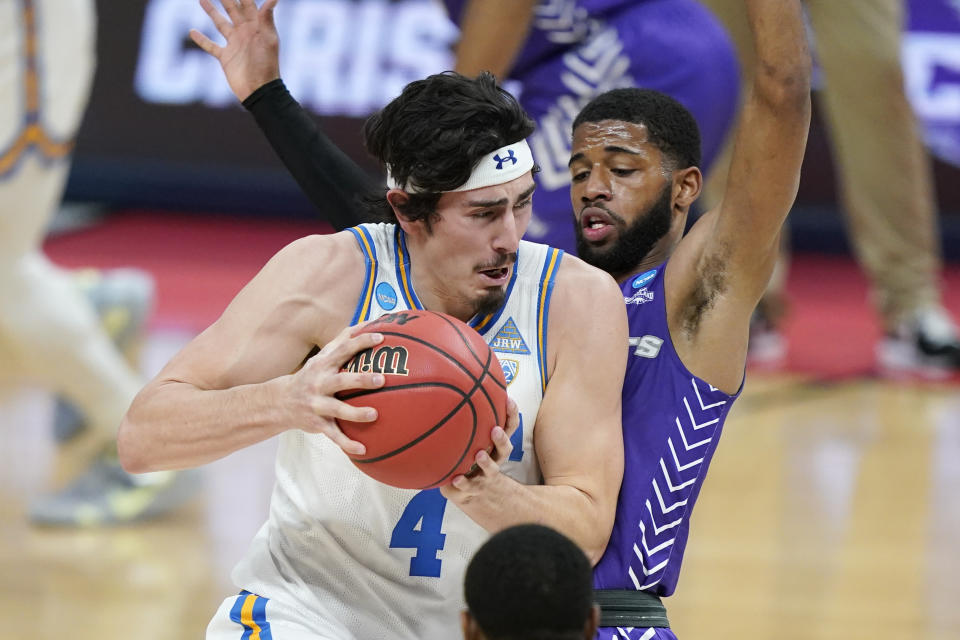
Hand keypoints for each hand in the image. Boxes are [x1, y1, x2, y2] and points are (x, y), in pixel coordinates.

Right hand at [189, 0, 280, 101]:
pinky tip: (192, 31)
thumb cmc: (266, 65)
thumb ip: (266, 18)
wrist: (259, 90)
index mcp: (256, 26)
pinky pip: (211, 46)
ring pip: (220, 23)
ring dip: (211, 11)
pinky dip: (202, 40)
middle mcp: (245, 33)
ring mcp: (234, 44)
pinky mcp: (225, 57)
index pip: (247, 3)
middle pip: (232, 9)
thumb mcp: (268, 39)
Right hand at [286, 322, 385, 454]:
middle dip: (361, 380)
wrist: (279, 403)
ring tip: (374, 414)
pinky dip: (348, 444)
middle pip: (342, 380)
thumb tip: (368, 322)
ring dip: (356, 413)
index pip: (343, 350)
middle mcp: (320, 384)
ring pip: (338, 410)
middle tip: (382, 379)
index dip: (361, 342)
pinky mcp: (317, 424)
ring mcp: (318, 405)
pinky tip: (364, 450)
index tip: (380, 337)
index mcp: (323, 365)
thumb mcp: (321, 358)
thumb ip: (342, 341)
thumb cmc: (311, 376)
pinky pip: (334, 436)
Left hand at [440, 397, 519, 500]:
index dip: (511, 414)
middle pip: (505, 449)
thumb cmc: (470, 454)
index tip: (508, 400)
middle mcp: (495, 458)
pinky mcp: (472, 488)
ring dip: (487, 462)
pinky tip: (456, 478)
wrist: (470, 488)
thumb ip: (467, 417)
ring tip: (479, 455)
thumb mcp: (472, 436)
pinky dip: (462, 483)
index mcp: (497, 444)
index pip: (509, 427)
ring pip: (491, 469)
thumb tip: (457, 385)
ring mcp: (485, 475)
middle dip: (502, 439)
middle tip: (495, 430)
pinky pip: (468, 487)